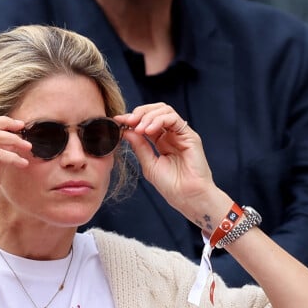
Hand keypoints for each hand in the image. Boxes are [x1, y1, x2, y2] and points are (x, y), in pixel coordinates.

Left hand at [115, 103, 221, 219]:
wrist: (187, 197)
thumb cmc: (171, 185)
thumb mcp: (148, 164)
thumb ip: (139, 146)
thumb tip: (125, 130)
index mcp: (161, 141)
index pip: (146, 122)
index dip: (131, 119)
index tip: (117, 120)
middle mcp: (171, 134)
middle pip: (155, 111)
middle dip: (139, 113)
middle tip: (127, 121)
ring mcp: (180, 134)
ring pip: (164, 110)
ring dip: (148, 116)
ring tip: (139, 129)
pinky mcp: (190, 135)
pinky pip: (174, 118)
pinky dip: (159, 120)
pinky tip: (149, 130)